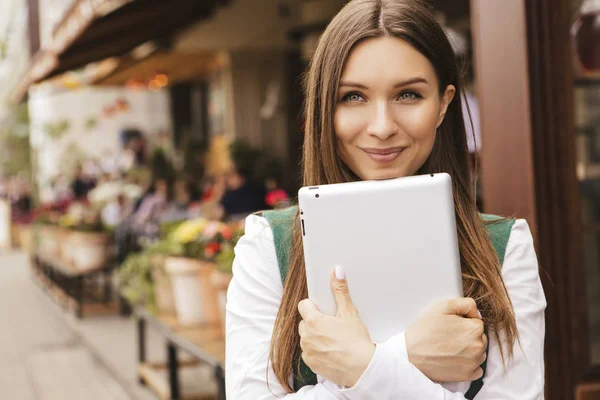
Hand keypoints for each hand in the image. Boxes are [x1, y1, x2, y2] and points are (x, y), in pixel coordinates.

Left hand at [298, 266, 374, 387]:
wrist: (362, 369)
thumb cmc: (356, 341)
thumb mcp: (349, 312)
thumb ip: (340, 291)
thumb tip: (337, 272)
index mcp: (313, 322)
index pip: (303, 305)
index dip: (313, 305)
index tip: (322, 309)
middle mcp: (306, 337)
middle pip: (305, 322)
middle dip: (315, 321)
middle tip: (331, 324)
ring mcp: (307, 351)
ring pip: (306, 337)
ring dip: (315, 336)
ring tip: (332, 339)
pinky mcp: (311, 364)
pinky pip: (309, 352)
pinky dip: (317, 350)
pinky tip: (330, 350)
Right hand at [405, 298, 486, 382]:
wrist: (409, 354)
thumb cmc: (424, 330)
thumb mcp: (442, 306)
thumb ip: (466, 303)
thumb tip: (476, 312)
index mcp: (474, 329)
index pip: (478, 322)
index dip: (464, 321)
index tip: (451, 324)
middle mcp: (478, 347)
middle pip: (480, 337)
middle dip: (468, 335)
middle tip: (449, 335)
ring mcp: (473, 363)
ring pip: (479, 352)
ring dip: (470, 349)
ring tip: (450, 346)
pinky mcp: (467, 375)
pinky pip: (477, 369)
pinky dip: (469, 364)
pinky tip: (455, 358)